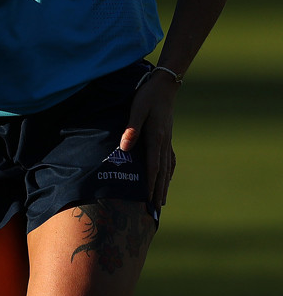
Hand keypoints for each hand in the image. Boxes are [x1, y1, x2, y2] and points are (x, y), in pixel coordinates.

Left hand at [119, 71, 178, 208]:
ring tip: (162, 201)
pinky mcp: (167, 135)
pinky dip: (168, 171)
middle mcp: (164, 141)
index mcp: (156, 137)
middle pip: (162, 171)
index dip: (150, 184)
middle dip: (158, 191)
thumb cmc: (147, 96)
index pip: (153, 166)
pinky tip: (168, 177)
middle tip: (156, 210)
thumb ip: (131, 128)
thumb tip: (125, 147)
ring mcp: (167, 139)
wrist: (164, 85)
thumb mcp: (137, 109)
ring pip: (166, 167)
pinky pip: (169, 158)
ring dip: (164, 184)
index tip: (148, 200)